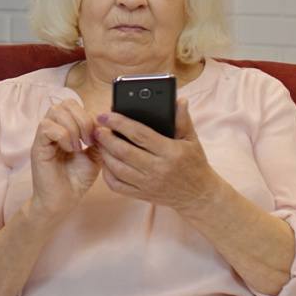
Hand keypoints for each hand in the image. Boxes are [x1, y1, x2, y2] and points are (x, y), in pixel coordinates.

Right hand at [28, 99, 100, 218]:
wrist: (64, 201)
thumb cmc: (76, 180)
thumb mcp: (95, 156)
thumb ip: (99, 139)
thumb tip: (105, 124)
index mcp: (67, 128)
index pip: (76, 105)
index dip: (90, 116)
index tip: (98, 136)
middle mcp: (54, 128)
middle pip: (66, 103)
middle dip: (82, 119)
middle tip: (89, 140)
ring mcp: (45, 137)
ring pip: (55, 111)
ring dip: (73, 127)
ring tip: (79, 146)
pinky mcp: (38, 146)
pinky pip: (46, 127)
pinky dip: (62, 135)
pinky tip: (70, 149)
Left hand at [93, 100, 221, 212]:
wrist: (198, 196)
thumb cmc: (194, 164)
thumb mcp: (192, 140)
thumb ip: (183, 119)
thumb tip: (180, 100)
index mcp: (170, 152)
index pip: (140, 134)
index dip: (120, 123)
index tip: (106, 115)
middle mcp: (157, 169)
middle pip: (124, 151)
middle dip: (106, 138)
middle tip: (97, 128)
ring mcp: (148, 184)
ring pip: (117, 168)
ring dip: (104, 153)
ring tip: (99, 141)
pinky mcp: (142, 195)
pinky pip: (117, 185)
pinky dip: (107, 173)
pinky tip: (105, 162)